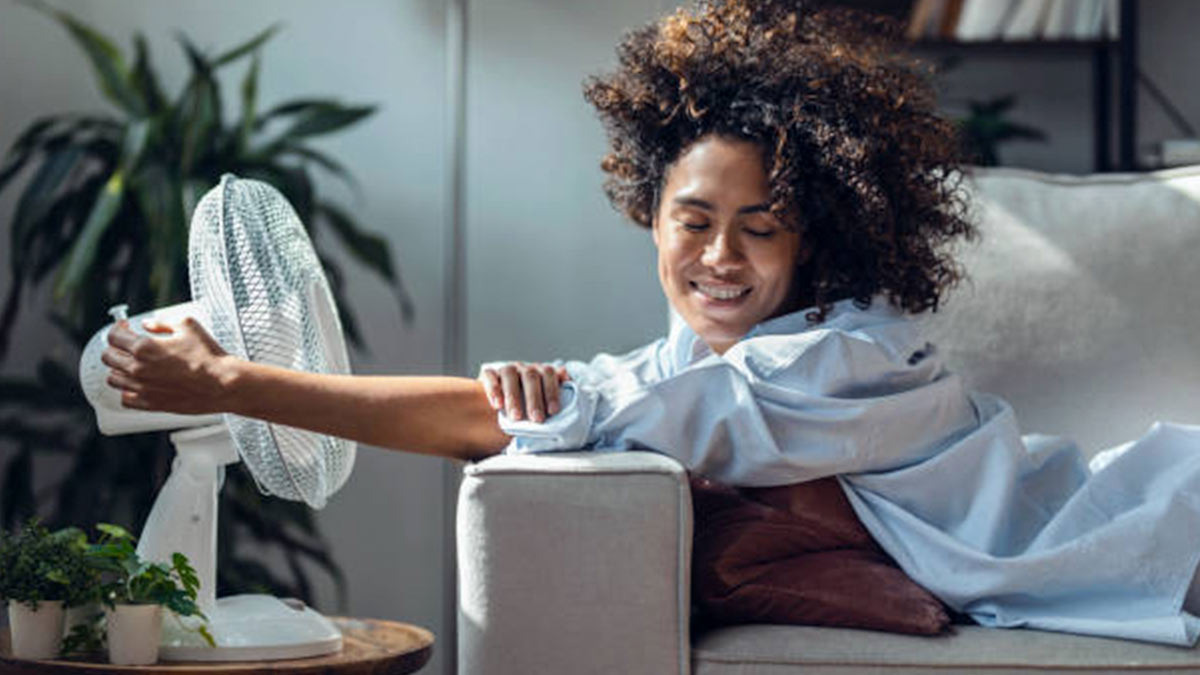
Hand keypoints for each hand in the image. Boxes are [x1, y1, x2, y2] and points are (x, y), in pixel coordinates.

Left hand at [101, 317, 236, 414]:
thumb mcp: (188, 326)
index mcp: (144, 347)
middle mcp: (138, 369)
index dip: (116, 330)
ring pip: (113, 379)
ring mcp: (142, 388)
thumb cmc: (208, 356)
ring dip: (118, 370)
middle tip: (125, 347)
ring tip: (130, 366)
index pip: (113, 337)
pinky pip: (125, 399)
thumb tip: (148, 324)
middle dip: (115, 348)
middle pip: (109, 357)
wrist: (222, 383)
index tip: (123, 329)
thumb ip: (162, 322)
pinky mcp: (151, 404)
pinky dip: (127, 391)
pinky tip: (136, 385)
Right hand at [478, 362, 570, 422]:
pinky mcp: (489, 374)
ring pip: (510, 375)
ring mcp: (506, 369)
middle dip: (534, 399)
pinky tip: (497, 405)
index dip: (552, 391)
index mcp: (540, 371)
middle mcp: (524, 367)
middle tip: (537, 419)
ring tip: (516, 417)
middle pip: (530, 376)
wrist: (503, 411)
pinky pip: (490, 377)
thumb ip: (559, 391)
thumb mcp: (546, 403)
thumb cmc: (529, 407)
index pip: (549, 374)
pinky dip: (494, 390)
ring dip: (514, 396)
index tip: (553, 411)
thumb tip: (567, 377)